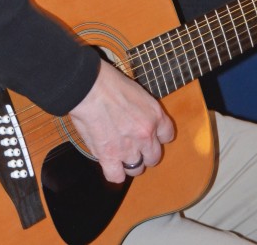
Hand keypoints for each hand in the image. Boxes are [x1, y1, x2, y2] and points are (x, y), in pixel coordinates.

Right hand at [69, 59, 173, 183]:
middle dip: (144, 152)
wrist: (89, 87)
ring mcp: (129, 148)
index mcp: (154, 115)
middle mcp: (146, 134)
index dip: (156, 135)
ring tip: (118, 153)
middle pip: (154, 157)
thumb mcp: (135, 91)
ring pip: (137, 169)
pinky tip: (108, 162)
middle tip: (131, 144)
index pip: (167, 135)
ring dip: (129, 163)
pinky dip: (113, 172)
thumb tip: (134, 118)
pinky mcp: (109, 156)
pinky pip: (116, 176)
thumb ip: (140, 110)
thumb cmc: (107, 81)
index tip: (148, 133)